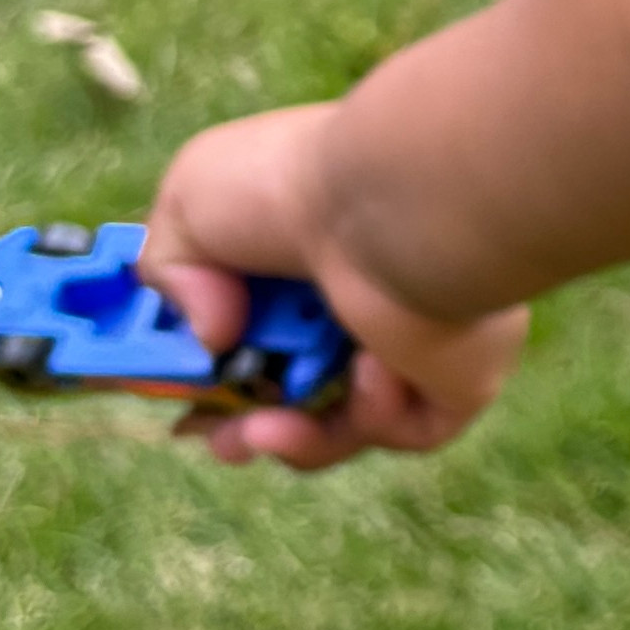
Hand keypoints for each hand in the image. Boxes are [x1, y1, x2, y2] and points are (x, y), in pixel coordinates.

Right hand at [144, 100, 529, 472]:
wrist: (394, 205)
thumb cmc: (285, 190)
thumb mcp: (187, 201)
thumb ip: (170, 269)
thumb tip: (210, 339)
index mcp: (307, 252)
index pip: (262, 326)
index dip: (218, 369)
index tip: (183, 395)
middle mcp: (361, 295)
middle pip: (300, 388)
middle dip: (247, 423)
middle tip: (222, 439)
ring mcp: (413, 338)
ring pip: (348, 423)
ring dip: (296, 438)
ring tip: (266, 430)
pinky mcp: (459, 376)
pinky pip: (409, 428)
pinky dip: (372, 417)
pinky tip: (370, 371)